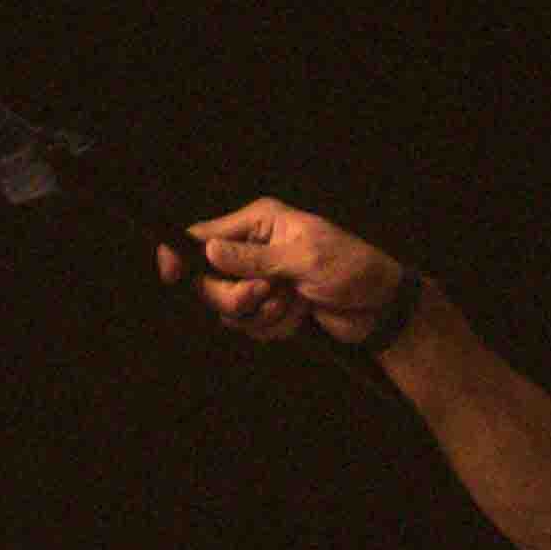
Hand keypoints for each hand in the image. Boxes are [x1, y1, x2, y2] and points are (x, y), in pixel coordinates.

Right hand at [174, 201, 413, 347]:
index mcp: (260, 222)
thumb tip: (209, 250)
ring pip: (230, 309)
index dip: (181, 254)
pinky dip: (275, 327)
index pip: (203, 234)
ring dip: (262, 315)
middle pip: (209, 280)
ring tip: (294, 303)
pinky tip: (300, 316)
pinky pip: (251, 326)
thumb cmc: (351, 269)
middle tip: (264, 296)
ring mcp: (262, 280)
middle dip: (235, 297)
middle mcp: (254, 249)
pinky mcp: (271, 308)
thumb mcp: (304, 259)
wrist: (380, 307)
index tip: (170, 274)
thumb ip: (254, 259)